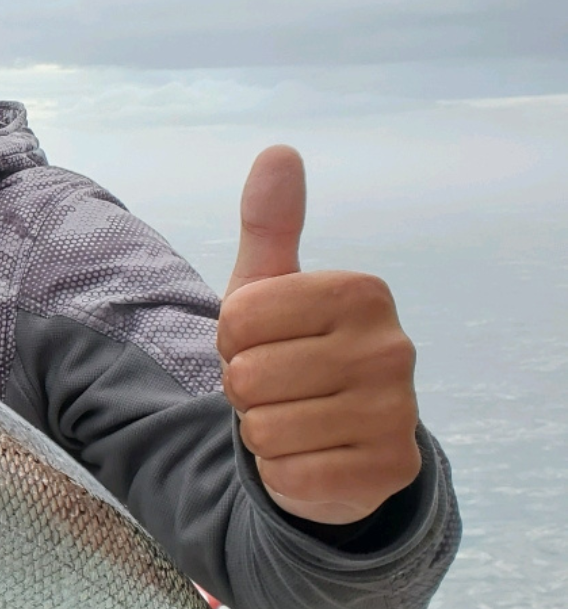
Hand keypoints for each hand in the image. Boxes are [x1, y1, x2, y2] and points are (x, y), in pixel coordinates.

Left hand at [217, 145, 420, 525]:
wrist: (340, 442)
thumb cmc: (295, 352)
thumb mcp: (272, 288)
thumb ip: (270, 224)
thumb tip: (278, 151)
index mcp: (362, 292)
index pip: (237, 317)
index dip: (230, 340)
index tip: (265, 343)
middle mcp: (392, 347)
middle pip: (247, 375)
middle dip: (245, 389)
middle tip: (281, 389)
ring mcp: (396, 411)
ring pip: (263, 427)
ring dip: (262, 431)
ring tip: (296, 419)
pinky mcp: (386, 469)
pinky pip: (288, 474)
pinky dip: (283, 472)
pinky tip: (313, 456)